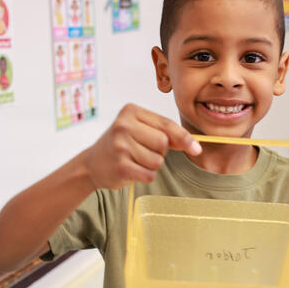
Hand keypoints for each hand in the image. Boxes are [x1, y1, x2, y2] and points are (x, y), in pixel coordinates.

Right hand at [83, 104, 201, 189]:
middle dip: (160, 151)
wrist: (91, 164)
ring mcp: (120, 146)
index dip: (184, 137)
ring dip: (151, 165)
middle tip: (143, 151)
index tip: (196, 149)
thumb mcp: (140, 131)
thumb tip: (194, 145)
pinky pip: (149, 175)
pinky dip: (145, 176)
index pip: (166, 124)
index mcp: (130, 111)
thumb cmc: (121, 145)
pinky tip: (132, 170)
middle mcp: (123, 125)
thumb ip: (165, 134)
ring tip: (135, 160)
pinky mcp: (120, 166)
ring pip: (157, 160)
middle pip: (163, 143)